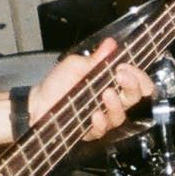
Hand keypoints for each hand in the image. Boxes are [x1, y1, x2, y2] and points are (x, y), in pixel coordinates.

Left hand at [31, 38, 152, 141]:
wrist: (36, 103)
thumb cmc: (55, 85)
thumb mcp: (75, 65)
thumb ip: (96, 57)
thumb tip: (110, 44)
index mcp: (110, 82)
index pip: (136, 81)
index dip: (138, 75)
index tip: (126, 66)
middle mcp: (110, 100)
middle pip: (134, 97)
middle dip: (133, 85)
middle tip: (122, 75)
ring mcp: (102, 116)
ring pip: (120, 115)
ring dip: (116, 104)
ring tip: (107, 93)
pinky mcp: (91, 131)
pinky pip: (103, 129)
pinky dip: (100, 122)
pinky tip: (95, 114)